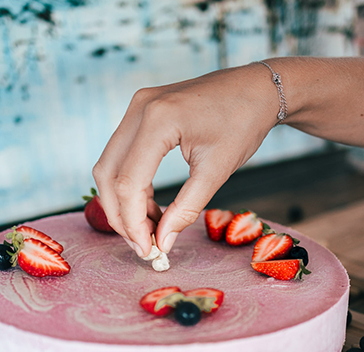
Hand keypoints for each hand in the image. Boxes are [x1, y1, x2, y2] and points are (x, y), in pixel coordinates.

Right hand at [92, 63, 277, 255]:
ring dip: (123, 203)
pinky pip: (122, 156)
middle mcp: (139, 109)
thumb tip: (162, 242)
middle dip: (120, 216)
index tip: (148, 250)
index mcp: (158, 120)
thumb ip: (186, 209)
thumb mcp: (216, 172)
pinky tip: (150, 208)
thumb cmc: (242, 124)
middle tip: (143, 245)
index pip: (129, 182)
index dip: (133, 222)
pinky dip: (131, 186)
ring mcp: (136, 108)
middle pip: (108, 175)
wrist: (255, 89)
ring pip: (110, 166)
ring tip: (150, 229)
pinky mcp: (141, 113)